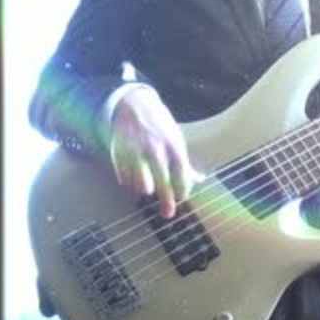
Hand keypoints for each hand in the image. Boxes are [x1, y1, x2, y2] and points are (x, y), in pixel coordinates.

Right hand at [109, 87, 200, 218]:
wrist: (133, 106)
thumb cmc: (159, 126)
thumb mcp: (176, 140)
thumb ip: (185, 163)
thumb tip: (200, 180)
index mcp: (174, 148)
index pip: (182, 177)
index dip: (182, 191)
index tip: (180, 197)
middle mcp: (156, 151)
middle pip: (163, 185)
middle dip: (167, 202)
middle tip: (168, 214)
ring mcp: (136, 153)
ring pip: (142, 186)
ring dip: (146, 191)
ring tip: (147, 187)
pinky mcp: (119, 154)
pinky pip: (125, 179)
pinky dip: (130, 183)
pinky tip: (134, 180)